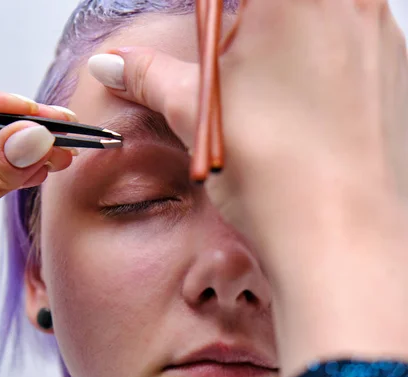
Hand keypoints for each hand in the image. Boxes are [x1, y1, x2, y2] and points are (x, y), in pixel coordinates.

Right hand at [90, 0, 407, 376]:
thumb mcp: (194, 111)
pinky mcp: (396, 70)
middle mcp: (349, 4)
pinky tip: (298, 104)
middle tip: (232, 52)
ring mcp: (381, 34)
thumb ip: (148, 74)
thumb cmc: (277, 174)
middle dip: (251, 22)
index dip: (218, 12)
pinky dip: (321, 54)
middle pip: (282, 2)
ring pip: (323, 10)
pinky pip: (352, 37)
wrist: (343, 236)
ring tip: (263, 82)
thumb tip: (114, 63)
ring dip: (286, 31)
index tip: (209, 24)